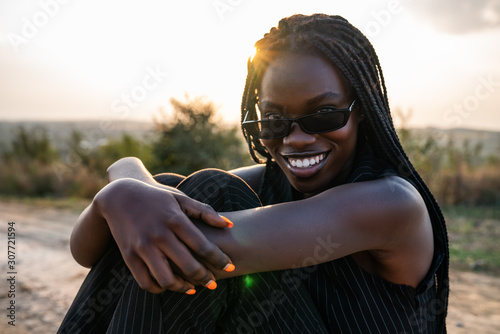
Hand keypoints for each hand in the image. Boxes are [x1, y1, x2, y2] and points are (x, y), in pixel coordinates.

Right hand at [95, 178, 233, 293]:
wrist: (118, 196)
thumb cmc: (156, 197)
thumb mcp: (180, 198)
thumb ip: (204, 211)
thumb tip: (228, 225)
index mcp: (175, 219)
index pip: (202, 245)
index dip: (219, 259)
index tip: (230, 266)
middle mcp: (159, 235)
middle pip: (188, 265)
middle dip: (205, 277)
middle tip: (213, 282)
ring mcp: (142, 247)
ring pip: (167, 279)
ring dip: (183, 287)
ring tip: (192, 287)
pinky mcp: (129, 257)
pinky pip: (146, 282)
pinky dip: (160, 288)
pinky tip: (170, 285)